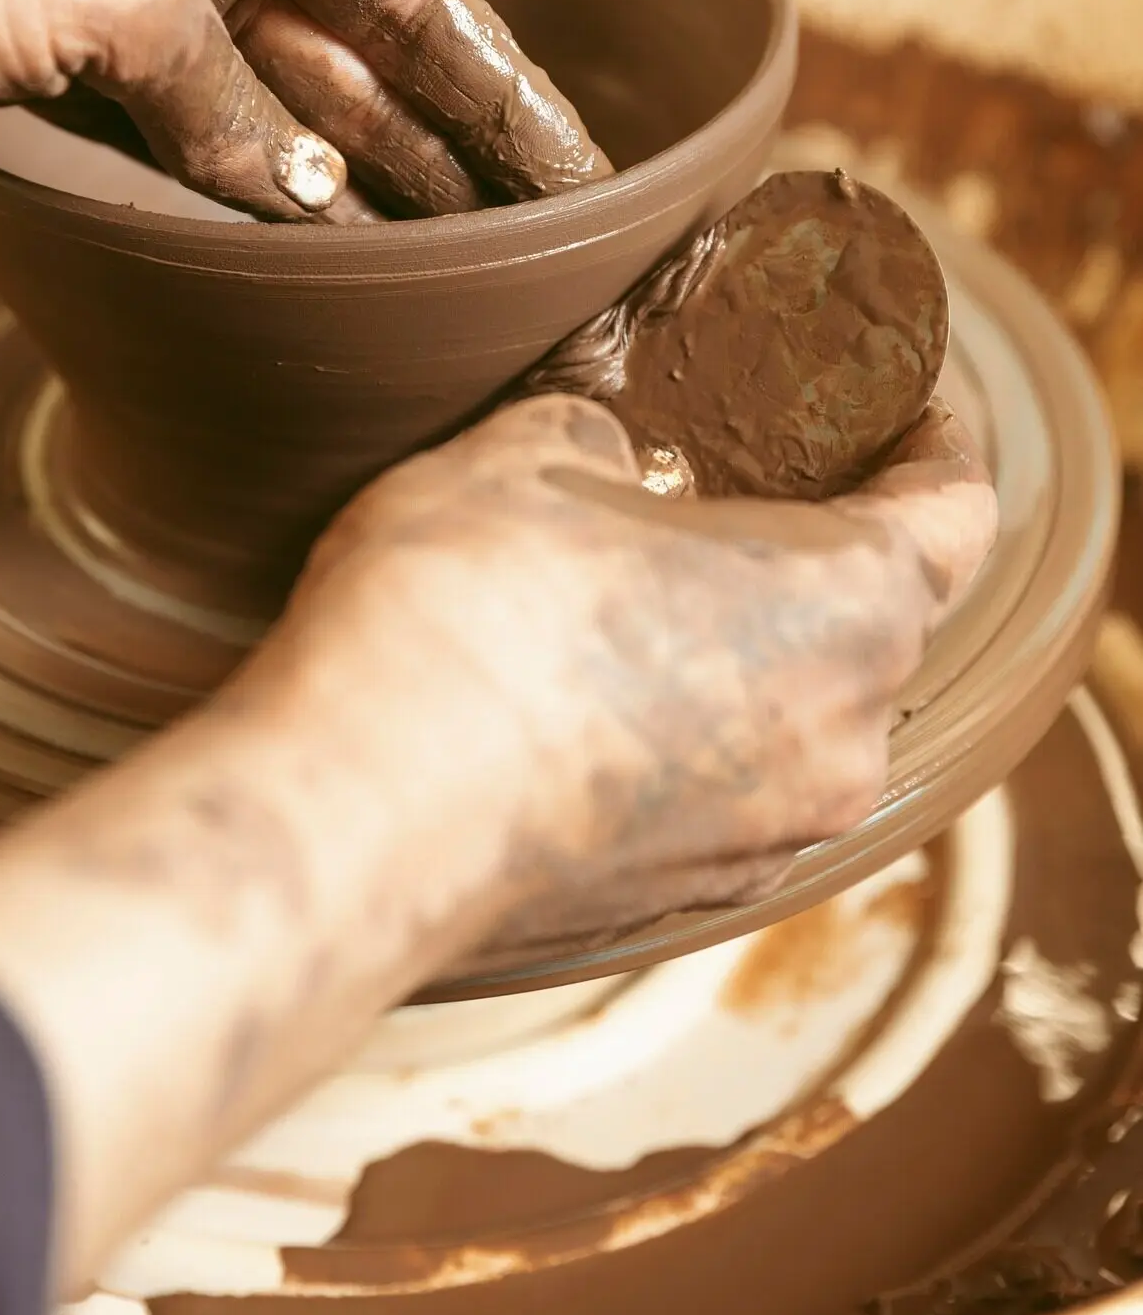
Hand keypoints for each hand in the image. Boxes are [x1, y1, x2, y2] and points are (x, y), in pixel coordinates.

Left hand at [0, 0, 609, 219]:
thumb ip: (236, 105)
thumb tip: (319, 209)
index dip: (501, 87)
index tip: (577, 174)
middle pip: (356, 57)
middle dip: (444, 153)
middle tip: (537, 255)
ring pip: (276, 112)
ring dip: (357, 194)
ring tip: (457, 280)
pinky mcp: (60, 71)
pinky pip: (189, 148)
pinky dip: (252, 206)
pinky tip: (322, 265)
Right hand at [288, 391, 998, 945]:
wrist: (359, 818)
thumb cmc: (465, 614)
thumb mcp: (526, 451)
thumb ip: (598, 434)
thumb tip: (604, 456)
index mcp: (850, 605)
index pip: (955, 508)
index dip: (930, 444)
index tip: (896, 413)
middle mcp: (842, 738)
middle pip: (875, 616)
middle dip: (812, 547)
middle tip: (728, 484)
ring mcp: (767, 838)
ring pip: (794, 714)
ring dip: (742, 649)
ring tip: (636, 591)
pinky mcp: (681, 900)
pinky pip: (720, 791)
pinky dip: (683, 736)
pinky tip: (583, 694)